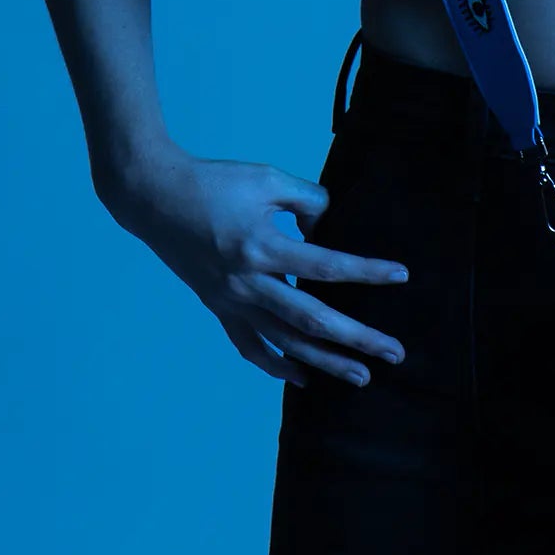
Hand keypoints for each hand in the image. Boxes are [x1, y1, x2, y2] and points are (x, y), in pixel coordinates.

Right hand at [103, 148, 408, 385]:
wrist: (154, 197)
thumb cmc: (213, 182)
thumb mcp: (267, 178)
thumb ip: (308, 200)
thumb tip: (329, 228)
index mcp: (262, 247)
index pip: (327, 266)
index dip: (367, 272)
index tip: (401, 276)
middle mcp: (248, 282)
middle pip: (313, 320)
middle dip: (358, 339)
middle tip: (394, 353)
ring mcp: (231, 300)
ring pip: (284, 343)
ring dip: (325, 362)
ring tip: (360, 376)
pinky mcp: (218, 306)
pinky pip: (249, 345)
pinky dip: (275, 365)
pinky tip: (302, 376)